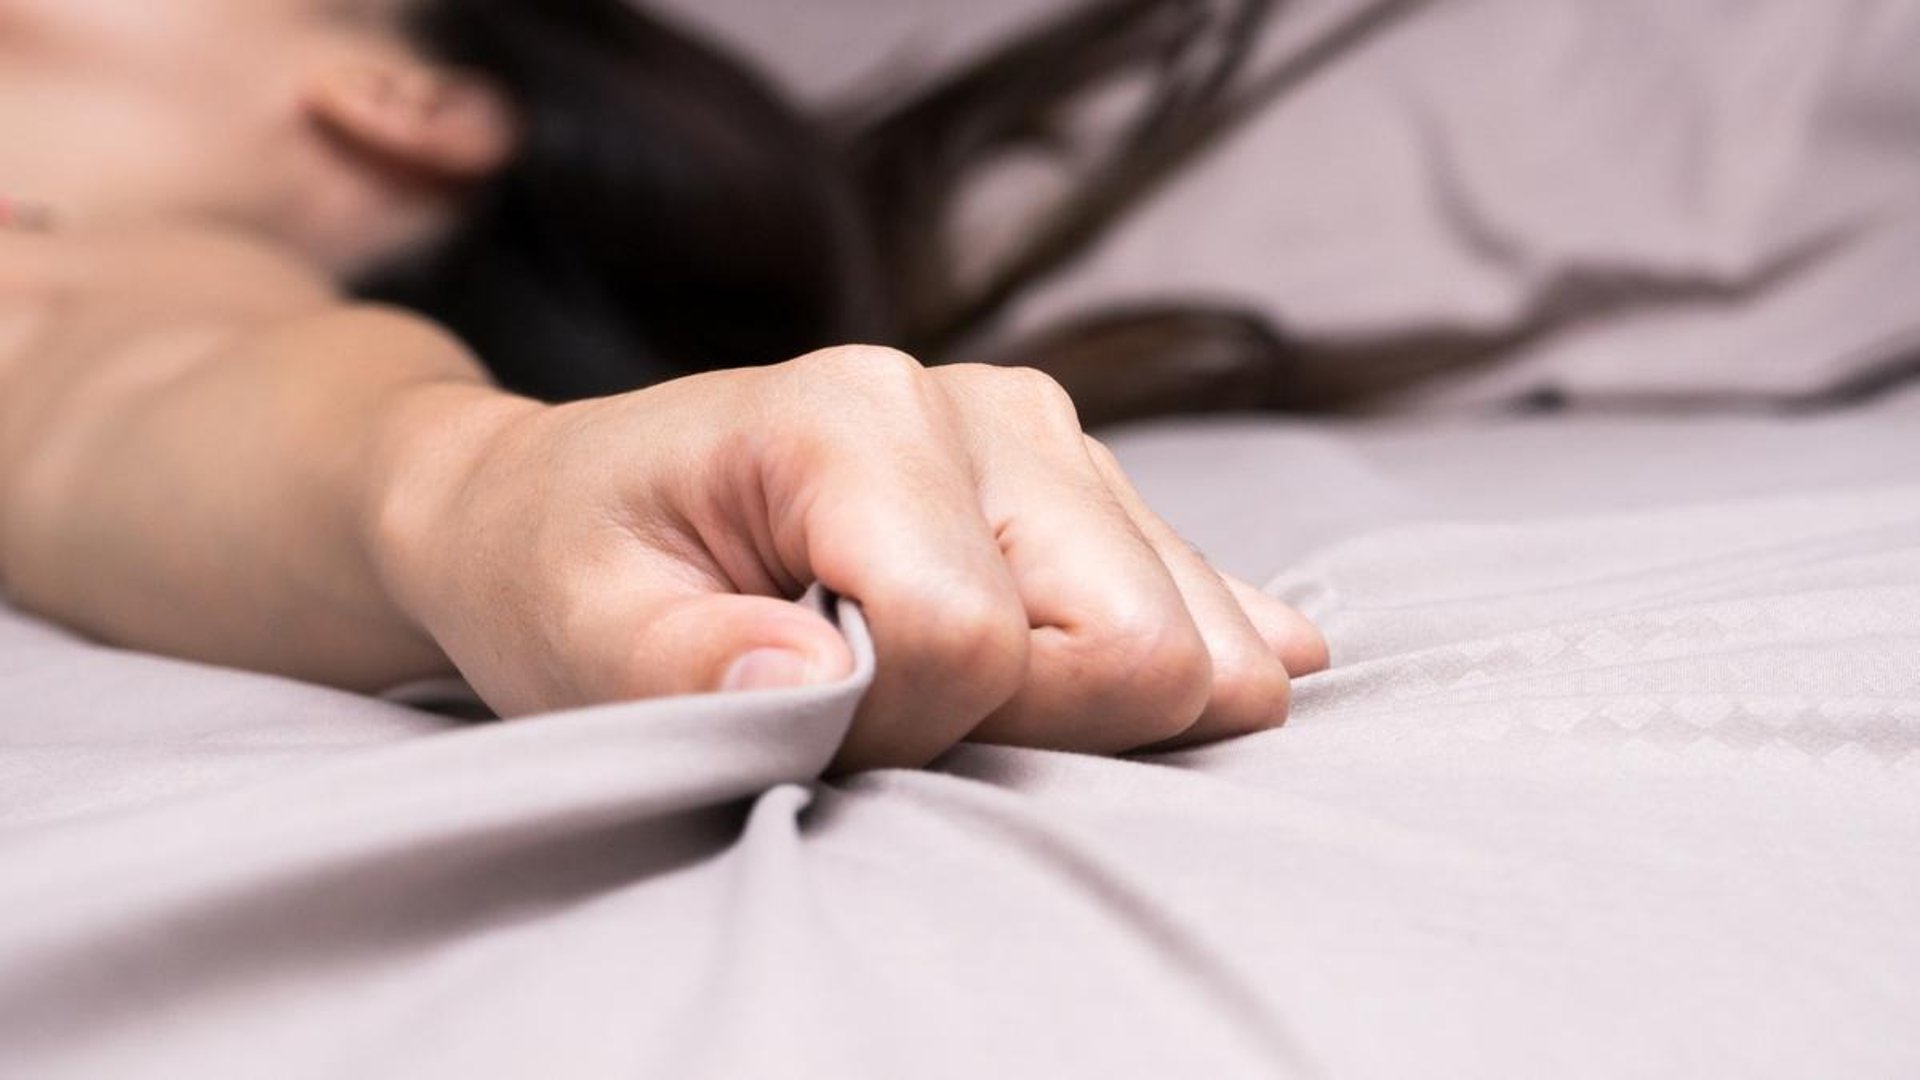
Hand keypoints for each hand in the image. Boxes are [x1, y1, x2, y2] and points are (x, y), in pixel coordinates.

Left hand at [376, 346, 1327, 770]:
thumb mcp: (576, 637)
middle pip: (1134, 637)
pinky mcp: (1082, 486)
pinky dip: (1182, 677)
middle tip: (892, 719)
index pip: (973, 639)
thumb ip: (683, 670)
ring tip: (948, 695)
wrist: (566, 503)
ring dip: (1083, 714)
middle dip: (1023, 732)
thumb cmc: (572, 571)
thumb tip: (816, 683)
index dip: (897, 730)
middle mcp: (982, 408)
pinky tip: (1156, 706)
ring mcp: (1046, 442)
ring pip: (1195, 637)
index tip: (803, 715)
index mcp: (854, 416)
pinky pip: (1209, 602)